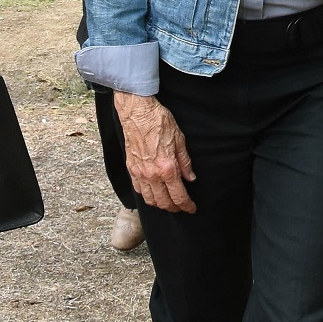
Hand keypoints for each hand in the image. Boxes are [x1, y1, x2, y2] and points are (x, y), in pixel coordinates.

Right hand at [117, 93, 195, 212]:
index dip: (186, 205)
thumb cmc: (159, 122)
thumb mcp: (179, 140)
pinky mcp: (131, 169)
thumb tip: (190, 177)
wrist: (138, 113)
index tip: (191, 208)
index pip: (178, 196)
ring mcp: (140, 173)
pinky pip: (138, 189)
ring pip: (149, 199)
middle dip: (174, 208)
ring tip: (168, 202)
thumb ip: (185, 162)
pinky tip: (153, 192)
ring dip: (160, 204)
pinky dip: (147, 195)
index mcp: (167, 168)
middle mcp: (152, 175)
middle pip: (164, 202)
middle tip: (182, 207)